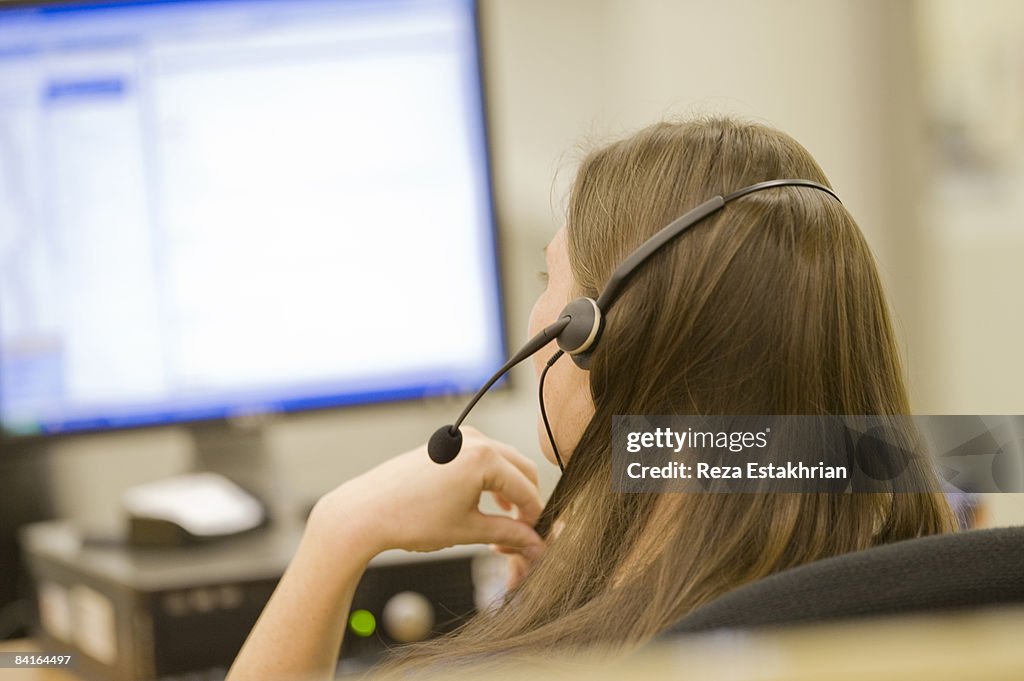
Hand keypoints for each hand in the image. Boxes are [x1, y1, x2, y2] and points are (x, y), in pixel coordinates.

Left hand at [309, 427, 544, 561]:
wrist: (366, 511)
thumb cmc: (411, 520)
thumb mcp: (468, 531)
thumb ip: (509, 534)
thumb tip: (536, 545)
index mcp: (484, 459)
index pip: (527, 490)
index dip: (534, 519)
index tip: (533, 541)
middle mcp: (475, 440)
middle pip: (522, 469)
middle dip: (526, 502)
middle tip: (521, 534)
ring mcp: (461, 437)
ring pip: (504, 462)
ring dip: (510, 490)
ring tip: (503, 523)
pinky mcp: (448, 442)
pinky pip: (484, 457)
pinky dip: (492, 479)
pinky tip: (487, 503)